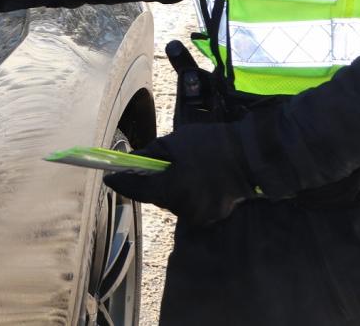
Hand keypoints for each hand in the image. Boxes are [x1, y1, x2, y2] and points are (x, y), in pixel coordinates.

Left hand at [103, 123, 253, 227]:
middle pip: (154, 196)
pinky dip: (187, 193)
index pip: (136, 189)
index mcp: (171, 188)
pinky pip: (189, 205)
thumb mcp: (175, 141)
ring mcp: (198, 215)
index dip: (120, 182)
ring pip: (172, 201)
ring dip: (170, 187)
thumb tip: (130, 160)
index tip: (108, 177)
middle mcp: (182, 208)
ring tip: (179, 168)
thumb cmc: (210, 144)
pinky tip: (195, 178)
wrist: (251, 157)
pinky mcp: (212, 217)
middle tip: (147, 166)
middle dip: (149, 182)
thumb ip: (150, 153)